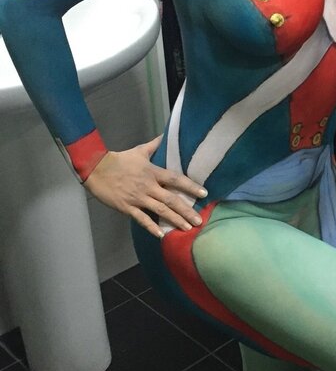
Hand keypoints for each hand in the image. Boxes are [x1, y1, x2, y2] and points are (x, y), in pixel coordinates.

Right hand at [84, 136, 207, 238]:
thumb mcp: (139, 151)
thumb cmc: (119, 159)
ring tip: (187, 228)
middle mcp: (148, 186)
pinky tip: (161, 235)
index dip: (191, 186)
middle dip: (186, 211)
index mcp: (153, 172)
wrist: (96, 168)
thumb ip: (154, 145)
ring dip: (175, 220)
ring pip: (160, 211)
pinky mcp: (127, 207)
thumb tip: (165, 135)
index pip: (176, 179)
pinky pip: (141, 219)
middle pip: (171, 199)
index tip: (204, 194)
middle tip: (199, 220)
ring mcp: (138, 198)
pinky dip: (151, 227)